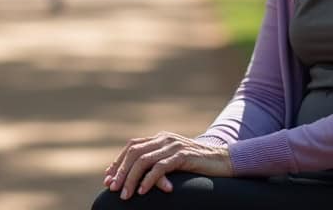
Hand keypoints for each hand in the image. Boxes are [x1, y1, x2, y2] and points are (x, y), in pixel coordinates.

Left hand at [103, 132, 232, 199]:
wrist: (224, 161)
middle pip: (134, 152)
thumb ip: (157, 161)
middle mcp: (165, 138)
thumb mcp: (174, 160)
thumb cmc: (198, 165)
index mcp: (161, 137)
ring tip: (126, 195)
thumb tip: (135, 175)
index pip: (132, 146)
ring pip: (143, 160)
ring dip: (131, 179)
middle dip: (120, 172)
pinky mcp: (183, 155)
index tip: (108, 179)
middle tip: (113, 189)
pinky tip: (143, 191)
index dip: (118, 163)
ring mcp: (174, 145)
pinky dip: (149, 180)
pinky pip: (160, 167)